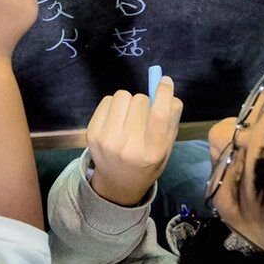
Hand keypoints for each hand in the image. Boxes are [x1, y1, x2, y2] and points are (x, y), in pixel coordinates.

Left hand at [87, 78, 183, 206]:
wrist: (119, 182)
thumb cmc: (148, 160)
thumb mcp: (167, 146)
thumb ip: (171, 117)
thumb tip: (165, 84)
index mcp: (153, 151)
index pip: (159, 115)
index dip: (163, 93)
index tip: (165, 81)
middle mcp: (129, 147)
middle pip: (141, 100)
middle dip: (145, 103)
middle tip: (143, 117)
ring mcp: (108, 140)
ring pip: (123, 96)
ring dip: (129, 101)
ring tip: (129, 118)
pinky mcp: (93, 133)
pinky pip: (107, 100)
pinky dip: (114, 105)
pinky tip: (117, 120)